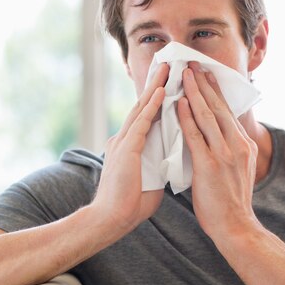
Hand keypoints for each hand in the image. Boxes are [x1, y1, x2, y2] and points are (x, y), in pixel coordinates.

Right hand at [90, 63, 168, 234]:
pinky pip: (142, 123)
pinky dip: (152, 106)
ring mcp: (124, 142)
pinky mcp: (127, 149)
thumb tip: (172, 159)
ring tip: (166, 69)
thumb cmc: (130, 205)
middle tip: (166, 64)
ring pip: (142, 108)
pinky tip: (161, 91)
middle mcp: (124, 139)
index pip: (145, 117)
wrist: (112, 219)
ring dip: (155, 88)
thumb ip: (159, 163)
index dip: (155, 99)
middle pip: (143, 106)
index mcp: (130, 146)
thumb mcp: (151, 177)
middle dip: (155, 85)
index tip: (166, 82)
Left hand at [176, 62, 260, 240]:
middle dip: (205, 84)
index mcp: (244, 145)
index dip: (215, 92)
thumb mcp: (237, 172)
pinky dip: (187, 117)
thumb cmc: (231, 204)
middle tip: (193, 65)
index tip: (206, 74)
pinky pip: (196, 135)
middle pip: (218, 107)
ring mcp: (225, 154)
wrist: (237, 228)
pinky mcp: (210, 165)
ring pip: (208, 116)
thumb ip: (229, 153)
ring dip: (194, 92)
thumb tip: (216, 140)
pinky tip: (179, 103)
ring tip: (184, 75)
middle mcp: (238, 145)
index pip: (227, 112)